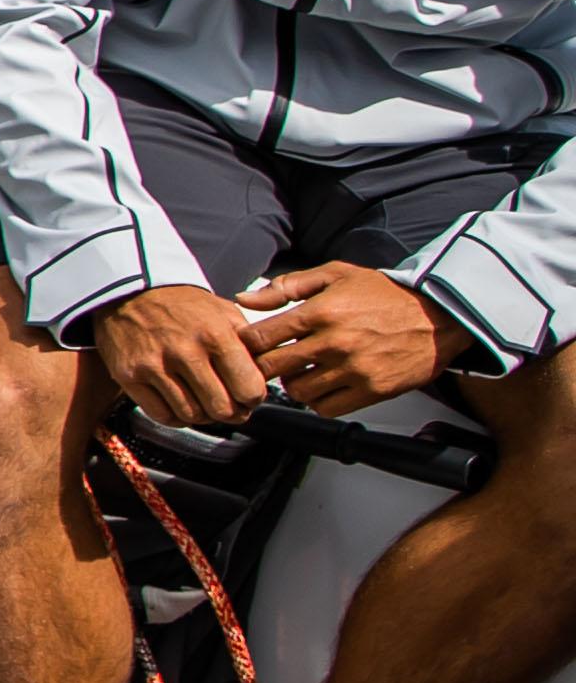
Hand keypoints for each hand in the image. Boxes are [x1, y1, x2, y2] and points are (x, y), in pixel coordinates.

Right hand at [90, 284, 269, 429]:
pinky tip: (181, 404)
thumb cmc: (182, 305)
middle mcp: (184, 351)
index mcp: (215, 334)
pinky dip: (176, 416)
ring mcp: (154, 365)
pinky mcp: (129, 376)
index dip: (253, 398)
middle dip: (232, 412)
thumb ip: (248, 343)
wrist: (130, 291)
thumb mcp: (224, 311)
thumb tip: (266, 377)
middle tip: (231, 407)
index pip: (248, 388)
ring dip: (203, 415)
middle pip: (221, 409)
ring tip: (205, 403)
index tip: (249, 396)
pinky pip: (162, 415)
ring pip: (191, 415)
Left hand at [241, 261, 449, 417]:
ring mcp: (354, 369)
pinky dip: (318, 401)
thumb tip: (244, 299)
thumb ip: (286, 286)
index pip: (261, 337)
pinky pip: (327, 408)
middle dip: (265, 367)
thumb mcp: (335, 275)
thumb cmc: (385, 294)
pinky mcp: (373, 390)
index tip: (252, 344)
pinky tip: (324, 385)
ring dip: (293, 384)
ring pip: (298, 391)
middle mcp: (334, 342)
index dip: (249, 343)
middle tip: (272, 362)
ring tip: (302, 372)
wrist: (438, 315)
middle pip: (273, 368)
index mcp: (320, 312)